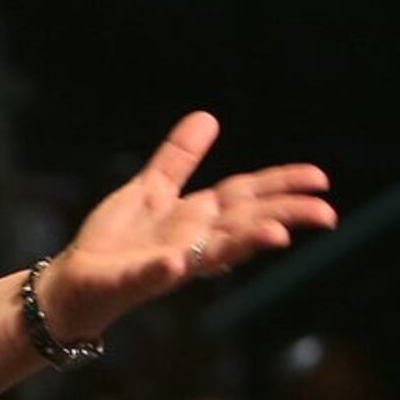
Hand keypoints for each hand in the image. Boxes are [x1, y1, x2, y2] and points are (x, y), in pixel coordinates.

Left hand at [28, 113, 333, 342]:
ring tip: (278, 235)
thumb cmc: (115, 241)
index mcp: (196, 218)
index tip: (319, 178)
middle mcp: (191, 242)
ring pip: (213, 253)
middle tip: (325, 213)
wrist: (74, 282)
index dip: (282, 185)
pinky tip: (176, 261)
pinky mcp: (133, 280)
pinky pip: (152, 274)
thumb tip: (208, 116)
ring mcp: (165, 263)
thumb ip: (179, 158)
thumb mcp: (151, 189)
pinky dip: (164, 268)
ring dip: (245, 244)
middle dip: (284, 216)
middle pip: (244, 224)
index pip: (247, 197)